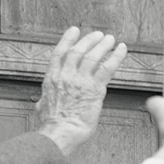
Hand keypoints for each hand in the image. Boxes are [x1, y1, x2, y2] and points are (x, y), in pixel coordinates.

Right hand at [36, 27, 127, 155]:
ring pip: (92, 56)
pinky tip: (122, 49)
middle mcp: (65, 76)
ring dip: (103, 46)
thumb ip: (45, 100)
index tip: (74, 31)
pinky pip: (107, 68)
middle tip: (98, 35)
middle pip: (78, 51)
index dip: (67, 40)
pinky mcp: (95, 89)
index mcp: (52, 78)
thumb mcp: (43, 107)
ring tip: (110, 39)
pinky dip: (116, 57)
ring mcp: (80, 81)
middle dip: (89, 41)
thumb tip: (42, 103)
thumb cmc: (54, 125)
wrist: (61, 132)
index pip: (60, 53)